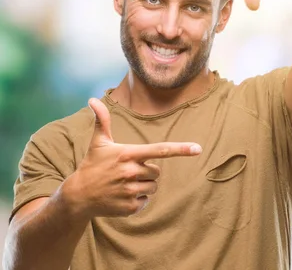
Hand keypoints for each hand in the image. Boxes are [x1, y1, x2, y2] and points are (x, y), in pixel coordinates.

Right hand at [62, 98, 201, 218]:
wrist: (78, 196)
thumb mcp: (98, 143)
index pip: (160, 150)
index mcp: (128, 154)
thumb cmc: (92, 165)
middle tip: (127, 172)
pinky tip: (122, 196)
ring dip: (144, 186)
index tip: (198, 149)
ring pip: (153, 187)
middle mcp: (130, 172)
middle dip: (147, 172)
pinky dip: (137, 200)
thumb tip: (92, 100)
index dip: (181, 149)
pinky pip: (146, 202)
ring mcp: (130, 191)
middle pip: (157, 172)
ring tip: (124, 184)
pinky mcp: (129, 207)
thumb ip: (102, 121)